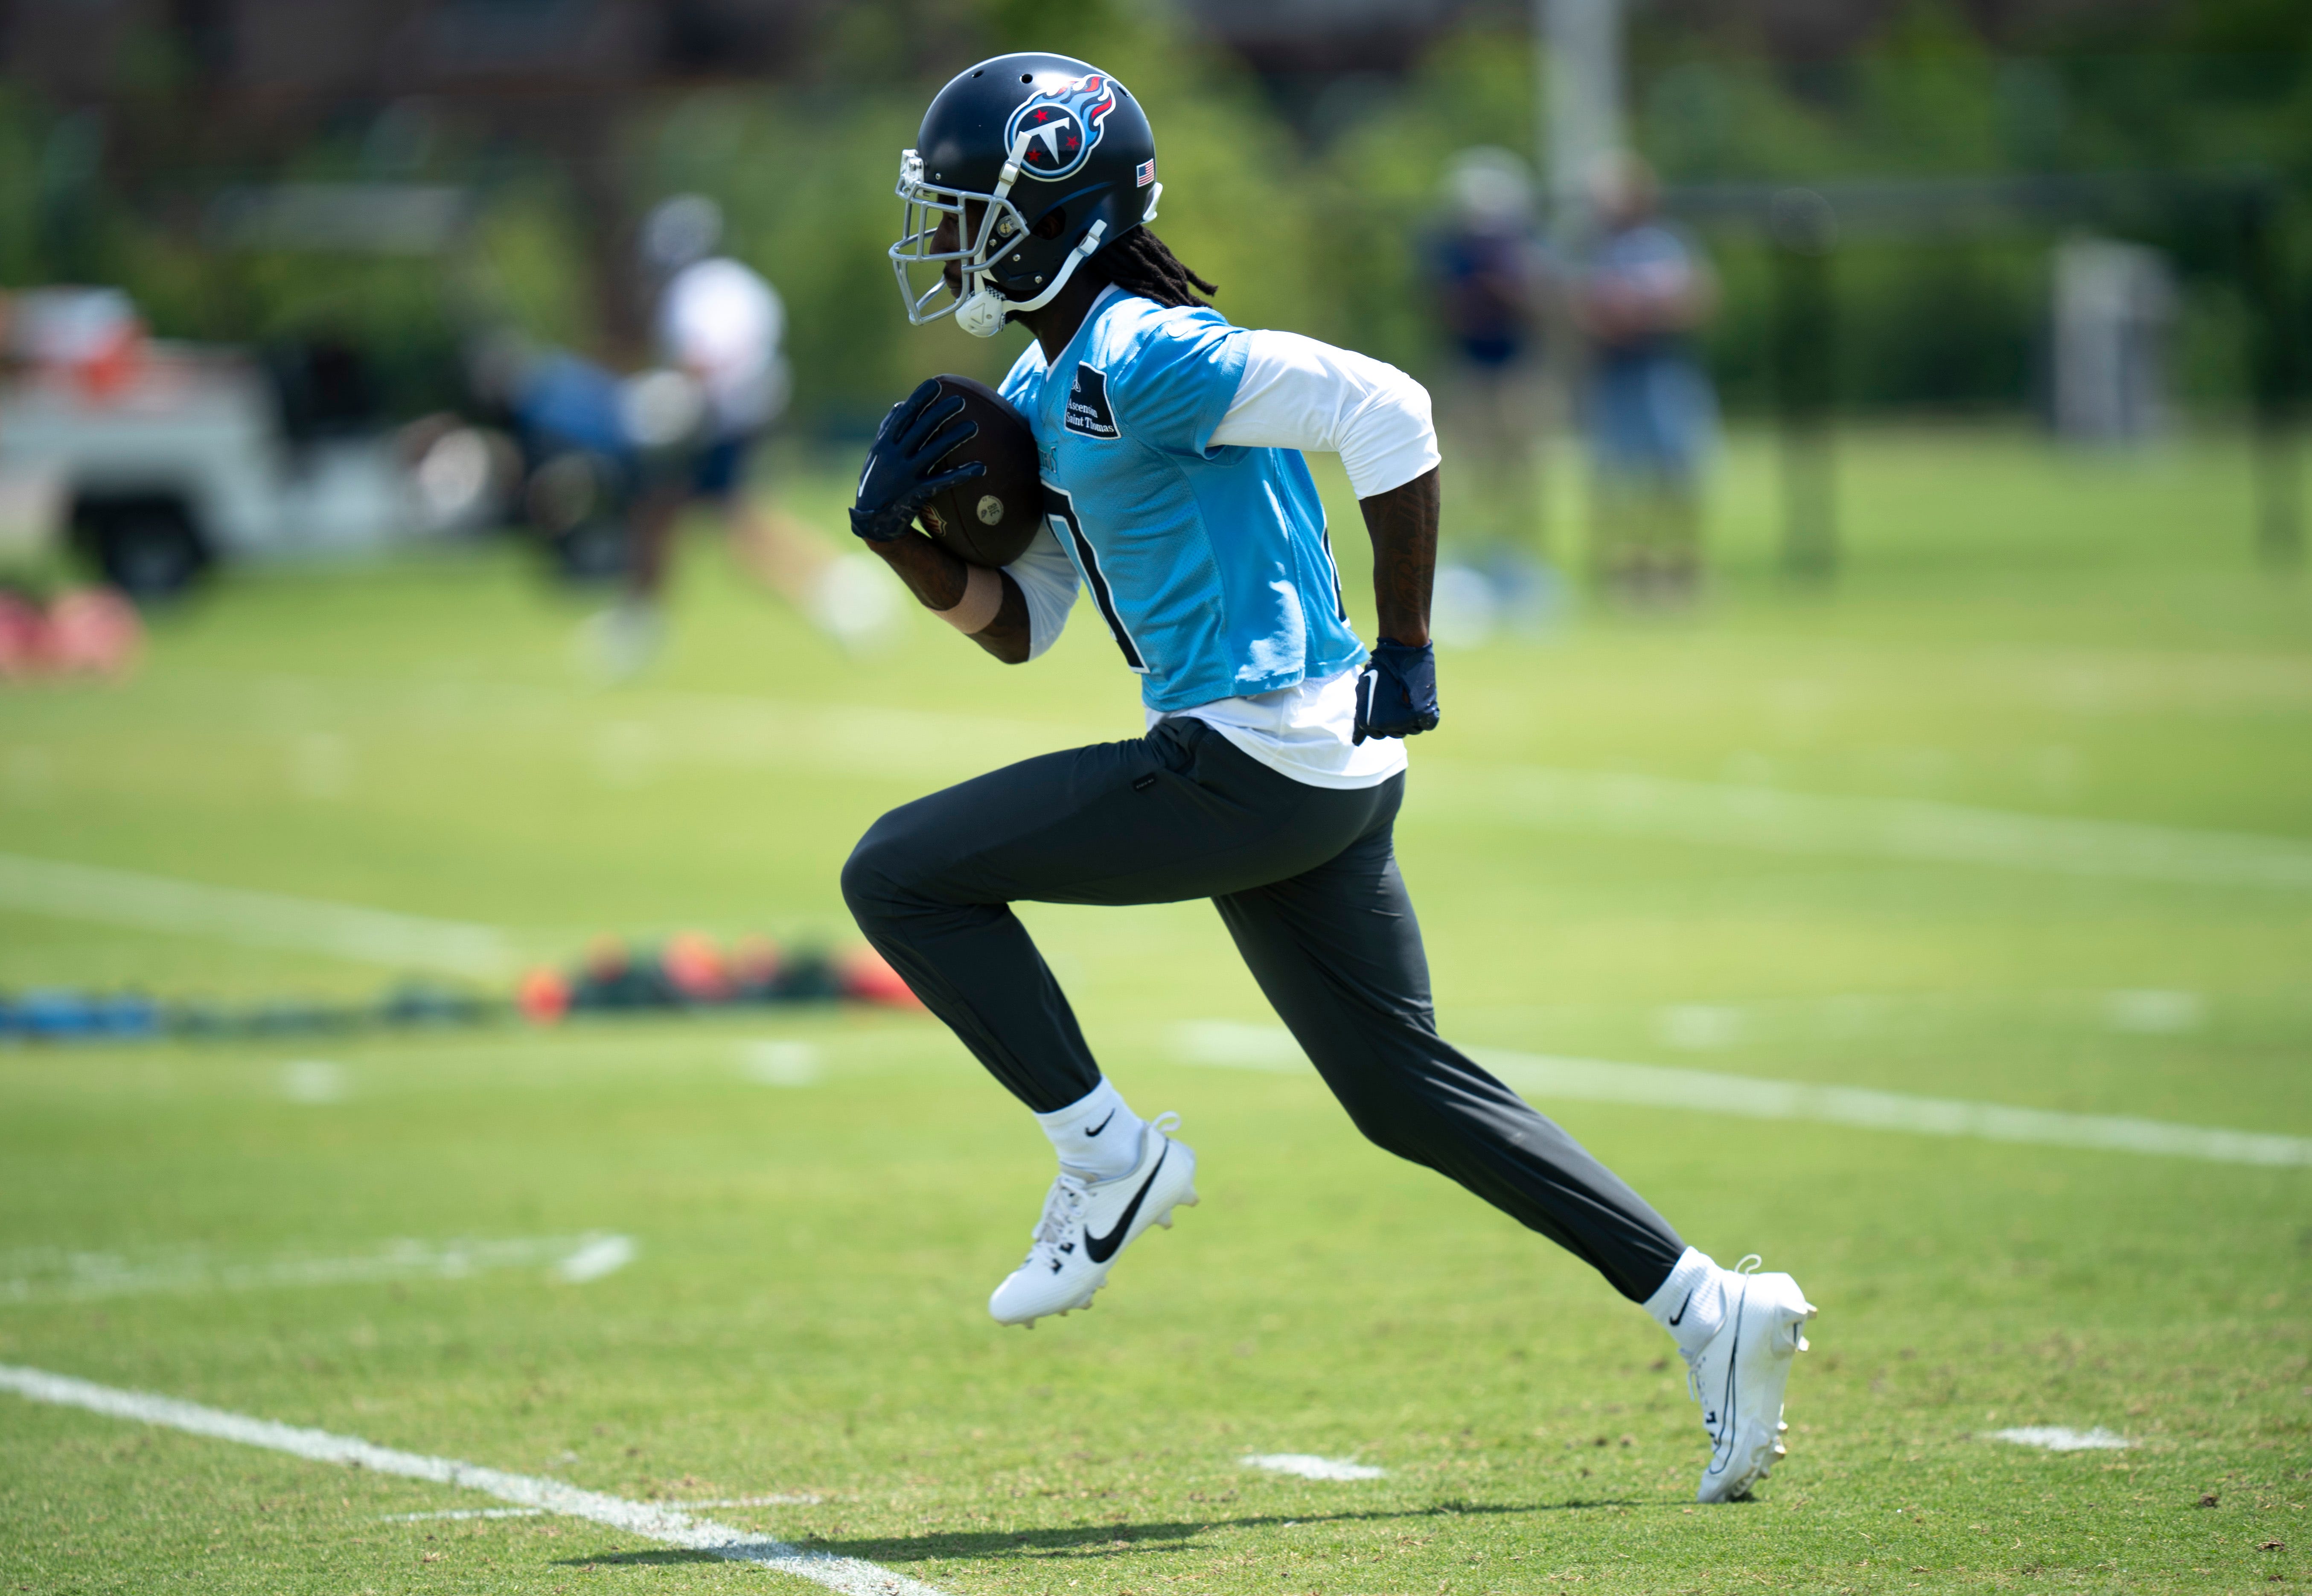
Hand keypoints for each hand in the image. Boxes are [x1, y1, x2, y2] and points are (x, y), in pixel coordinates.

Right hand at [849, 379, 985, 541]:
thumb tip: (901, 404)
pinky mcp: (916, 494)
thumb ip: (888, 430)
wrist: (871, 521)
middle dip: (940, 413)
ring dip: (954, 439)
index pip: (903, 416)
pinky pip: (942, 482)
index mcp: (884, 444)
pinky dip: (961, 474)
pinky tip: (980, 467)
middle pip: (920, 430)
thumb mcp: (877, 454)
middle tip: (960, 400)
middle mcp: (893, 457)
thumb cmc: (876, 482)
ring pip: (933, 452)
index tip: (935, 384)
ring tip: (974, 426)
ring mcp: (904, 475)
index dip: (919, 399)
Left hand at [1353, 638, 1439, 743]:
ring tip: (1409, 697)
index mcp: (1369, 723)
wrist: (1399, 651)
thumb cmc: (1379, 670)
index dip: (1384, 720)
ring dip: (1413, 717)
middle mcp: (1386, 726)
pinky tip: (1421, 701)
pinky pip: (1428, 724)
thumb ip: (1359, 719)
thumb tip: (1356, 743)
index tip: (1387, 706)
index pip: (1378, 735)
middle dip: (1398, 719)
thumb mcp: (1363, 694)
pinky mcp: (1423, 714)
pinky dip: (1428, 716)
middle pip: (1397, 733)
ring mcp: (1405, 721)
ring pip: (1413, 730)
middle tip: (1399, 698)